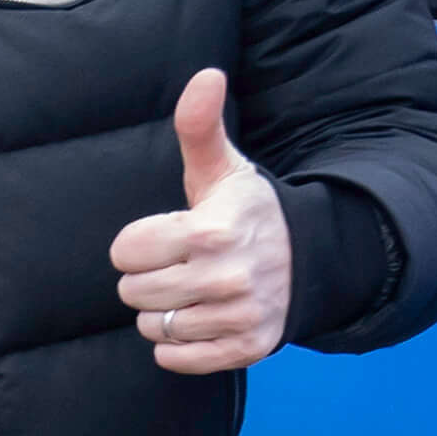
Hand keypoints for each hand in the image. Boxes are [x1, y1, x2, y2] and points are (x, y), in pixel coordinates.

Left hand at [110, 68, 287, 375]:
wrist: (310, 258)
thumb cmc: (249, 212)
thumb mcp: (222, 170)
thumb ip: (200, 127)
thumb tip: (206, 76)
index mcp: (211, 232)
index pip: (125, 251)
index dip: (140, 243)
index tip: (168, 236)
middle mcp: (226, 278)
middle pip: (132, 292)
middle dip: (149, 278)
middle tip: (181, 265)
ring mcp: (238, 316)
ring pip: (151, 327)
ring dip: (163, 312)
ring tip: (194, 289)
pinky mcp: (246, 349)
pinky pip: (174, 359)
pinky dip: (177, 346)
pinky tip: (201, 318)